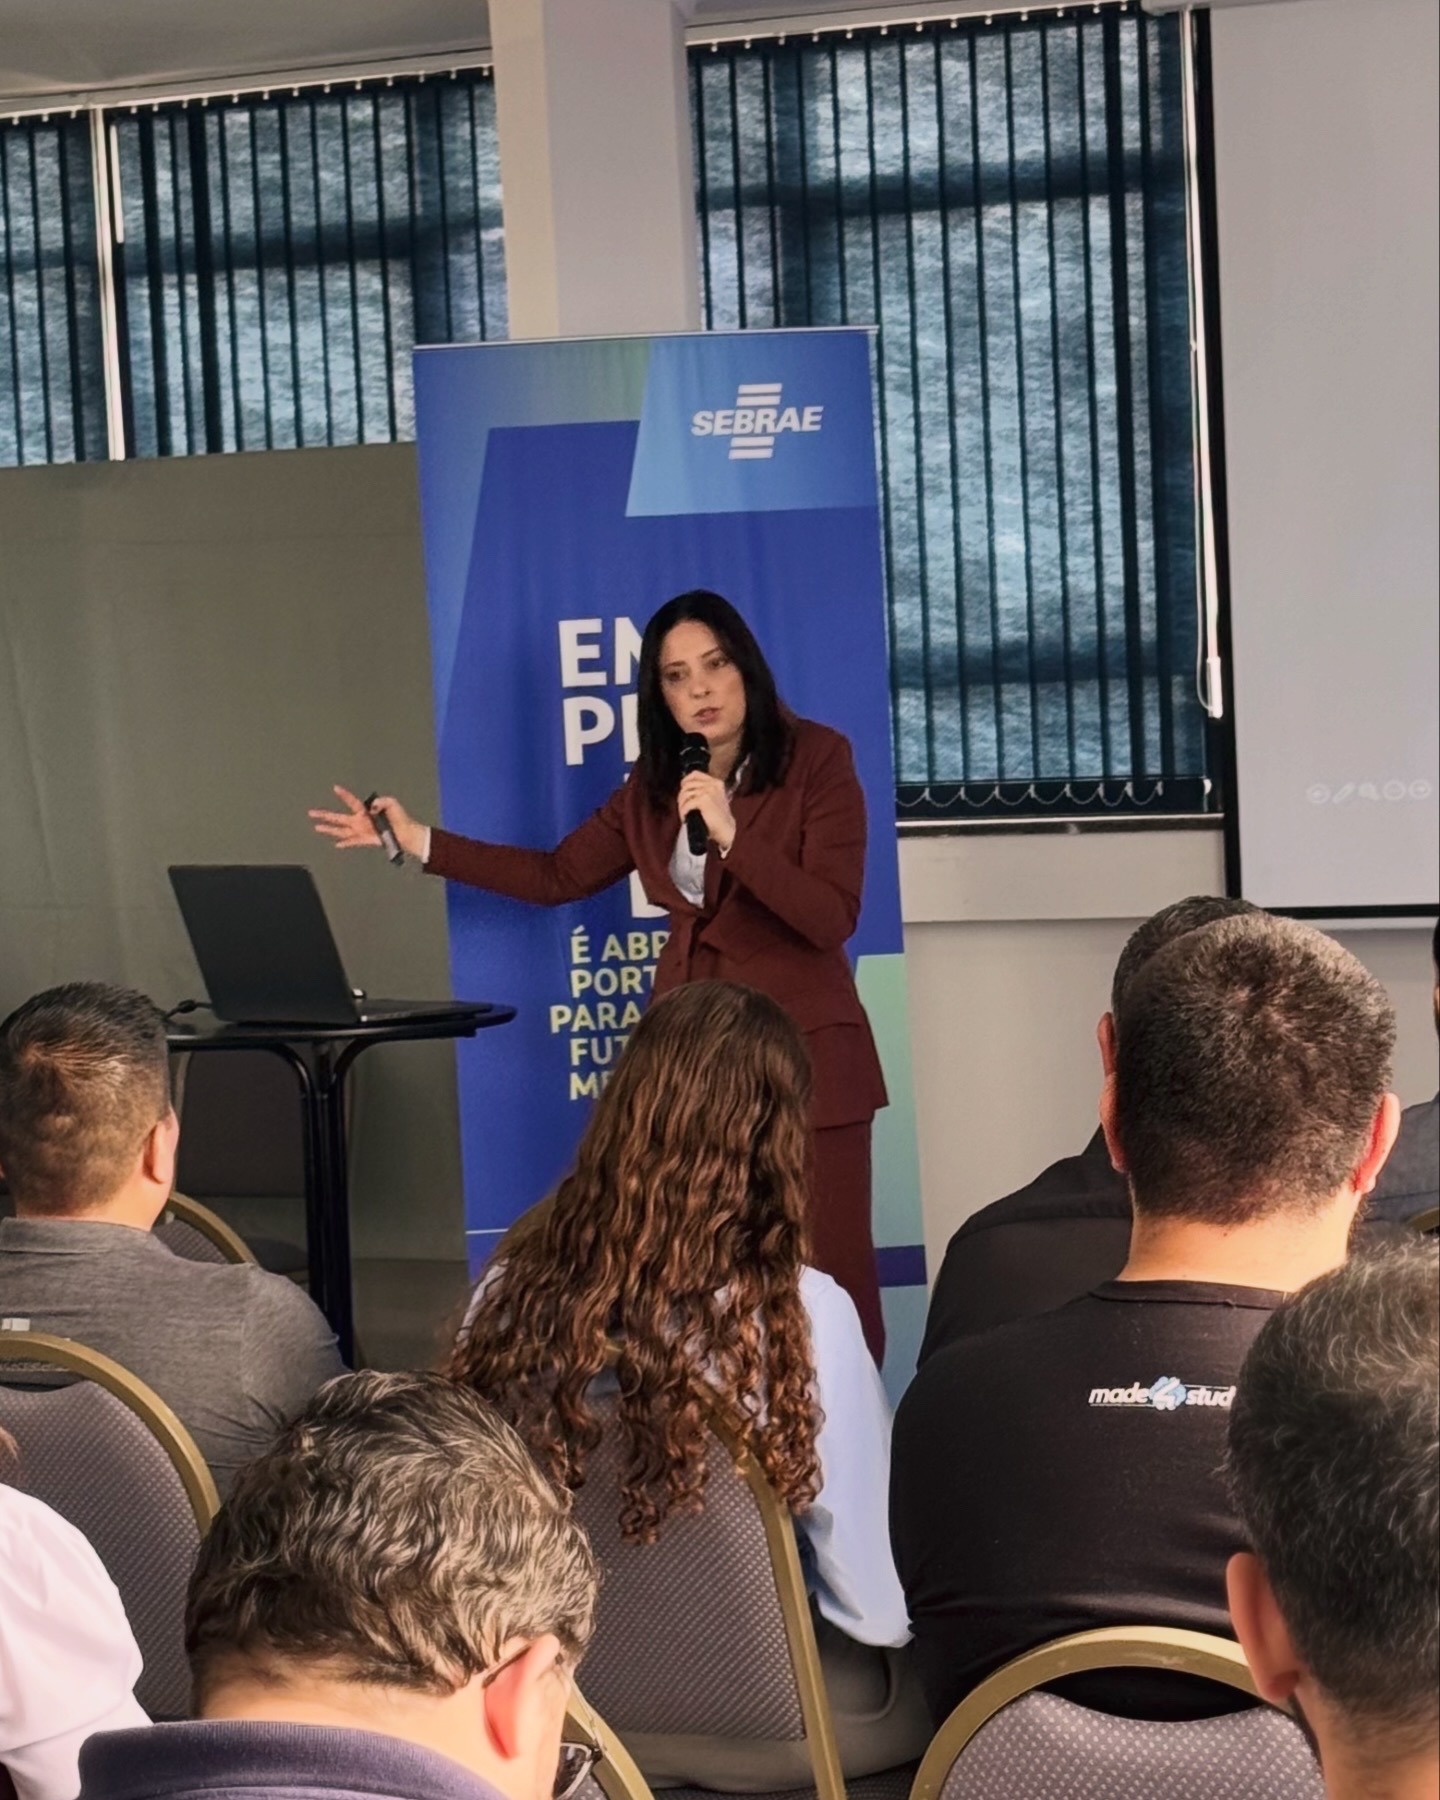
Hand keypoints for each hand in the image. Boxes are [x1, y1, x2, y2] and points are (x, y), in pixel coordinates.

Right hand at [309, 786, 427, 858]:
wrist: (406, 833)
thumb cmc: (400, 818)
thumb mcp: (392, 803)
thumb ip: (381, 801)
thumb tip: (371, 806)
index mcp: (365, 810)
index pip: (351, 801)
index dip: (344, 795)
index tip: (335, 788)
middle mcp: (360, 820)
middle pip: (338, 817)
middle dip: (325, 814)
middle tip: (312, 812)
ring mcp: (361, 831)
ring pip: (341, 830)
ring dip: (329, 829)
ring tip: (317, 827)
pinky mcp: (365, 840)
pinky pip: (352, 842)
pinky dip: (345, 843)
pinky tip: (336, 845)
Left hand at [677, 771, 735, 853]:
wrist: (726, 829)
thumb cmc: (720, 817)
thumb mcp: (715, 798)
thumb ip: (704, 791)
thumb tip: (686, 789)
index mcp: (716, 782)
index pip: (695, 774)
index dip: (685, 781)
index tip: (682, 789)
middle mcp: (712, 784)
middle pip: (687, 784)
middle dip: (681, 796)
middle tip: (682, 806)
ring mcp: (708, 791)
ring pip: (685, 794)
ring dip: (681, 805)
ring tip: (683, 813)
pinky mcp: (703, 800)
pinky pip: (686, 804)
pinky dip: (683, 812)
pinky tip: (685, 817)